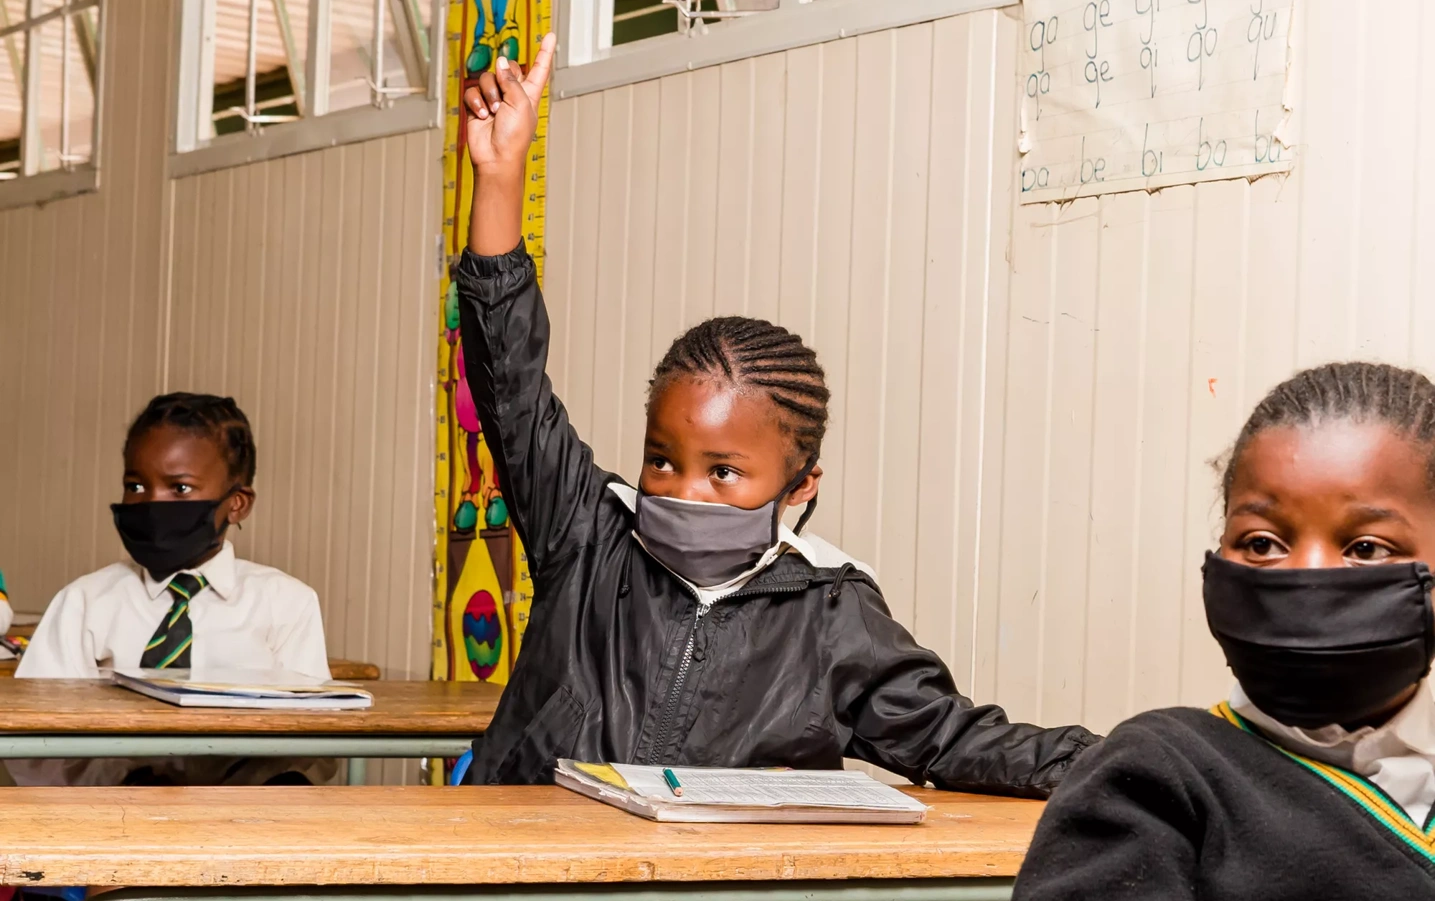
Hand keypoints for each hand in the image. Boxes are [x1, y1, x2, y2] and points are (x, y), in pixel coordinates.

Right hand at [464, 32, 555, 176]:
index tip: (550, 37)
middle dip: (503, 79)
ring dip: (489, 94)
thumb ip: (512, 80)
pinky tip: (482, 115)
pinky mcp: (477, 105)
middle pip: (506, 69)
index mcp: (529, 94)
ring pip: (487, 78)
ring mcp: (494, 99)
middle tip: (503, 97)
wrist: (496, 157)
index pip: (539, 69)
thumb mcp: (521, 104)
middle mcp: (512, 94)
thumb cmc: (514, 138)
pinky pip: (472, 91)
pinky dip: (476, 102)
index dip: (544, 53)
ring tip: (493, 112)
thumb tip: (501, 63)